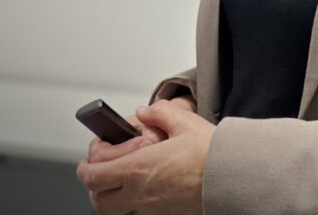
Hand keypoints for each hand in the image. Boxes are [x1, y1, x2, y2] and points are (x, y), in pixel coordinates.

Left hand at [76, 99, 213, 214]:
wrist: (232, 177)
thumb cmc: (210, 152)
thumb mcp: (183, 121)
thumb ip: (158, 113)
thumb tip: (143, 112)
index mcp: (138, 168)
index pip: (93, 176)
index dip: (84, 168)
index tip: (88, 160)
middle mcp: (139, 194)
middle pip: (98, 201)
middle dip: (94, 186)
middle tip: (101, 172)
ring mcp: (151, 210)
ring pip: (115, 214)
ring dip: (111, 200)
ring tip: (121, 184)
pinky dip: (132, 207)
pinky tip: (145, 192)